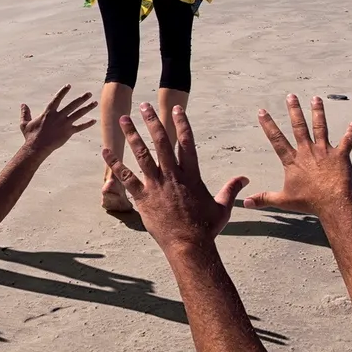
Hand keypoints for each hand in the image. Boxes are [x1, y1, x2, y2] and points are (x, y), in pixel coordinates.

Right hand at [19, 85, 97, 154]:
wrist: (36, 147)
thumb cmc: (30, 136)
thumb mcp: (25, 123)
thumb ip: (25, 113)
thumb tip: (23, 105)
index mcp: (48, 112)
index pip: (57, 98)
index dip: (63, 92)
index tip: (69, 86)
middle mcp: (58, 116)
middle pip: (73, 105)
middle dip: (82, 98)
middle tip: (89, 93)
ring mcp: (64, 124)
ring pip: (79, 114)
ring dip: (87, 108)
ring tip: (94, 103)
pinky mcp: (68, 133)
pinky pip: (80, 127)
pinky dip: (87, 124)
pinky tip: (94, 121)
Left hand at [102, 104, 249, 247]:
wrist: (189, 246)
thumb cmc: (206, 229)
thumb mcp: (222, 207)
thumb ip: (231, 189)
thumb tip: (245, 178)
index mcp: (191, 175)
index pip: (186, 143)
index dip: (181, 124)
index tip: (175, 109)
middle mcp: (172, 176)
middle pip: (161, 143)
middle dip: (152, 122)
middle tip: (144, 106)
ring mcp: (156, 185)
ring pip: (142, 155)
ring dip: (132, 135)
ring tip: (123, 119)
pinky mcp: (142, 198)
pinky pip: (126, 177)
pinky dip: (115, 164)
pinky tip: (105, 151)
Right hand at [245, 96, 351, 215]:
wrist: (333, 203)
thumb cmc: (309, 202)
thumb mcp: (283, 200)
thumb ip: (264, 198)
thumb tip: (245, 203)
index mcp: (293, 160)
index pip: (277, 139)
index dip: (268, 125)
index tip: (262, 111)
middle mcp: (307, 151)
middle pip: (299, 127)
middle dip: (294, 110)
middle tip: (291, 96)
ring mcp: (324, 152)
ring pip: (320, 127)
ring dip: (318, 112)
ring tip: (316, 99)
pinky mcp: (340, 156)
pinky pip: (347, 142)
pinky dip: (351, 133)